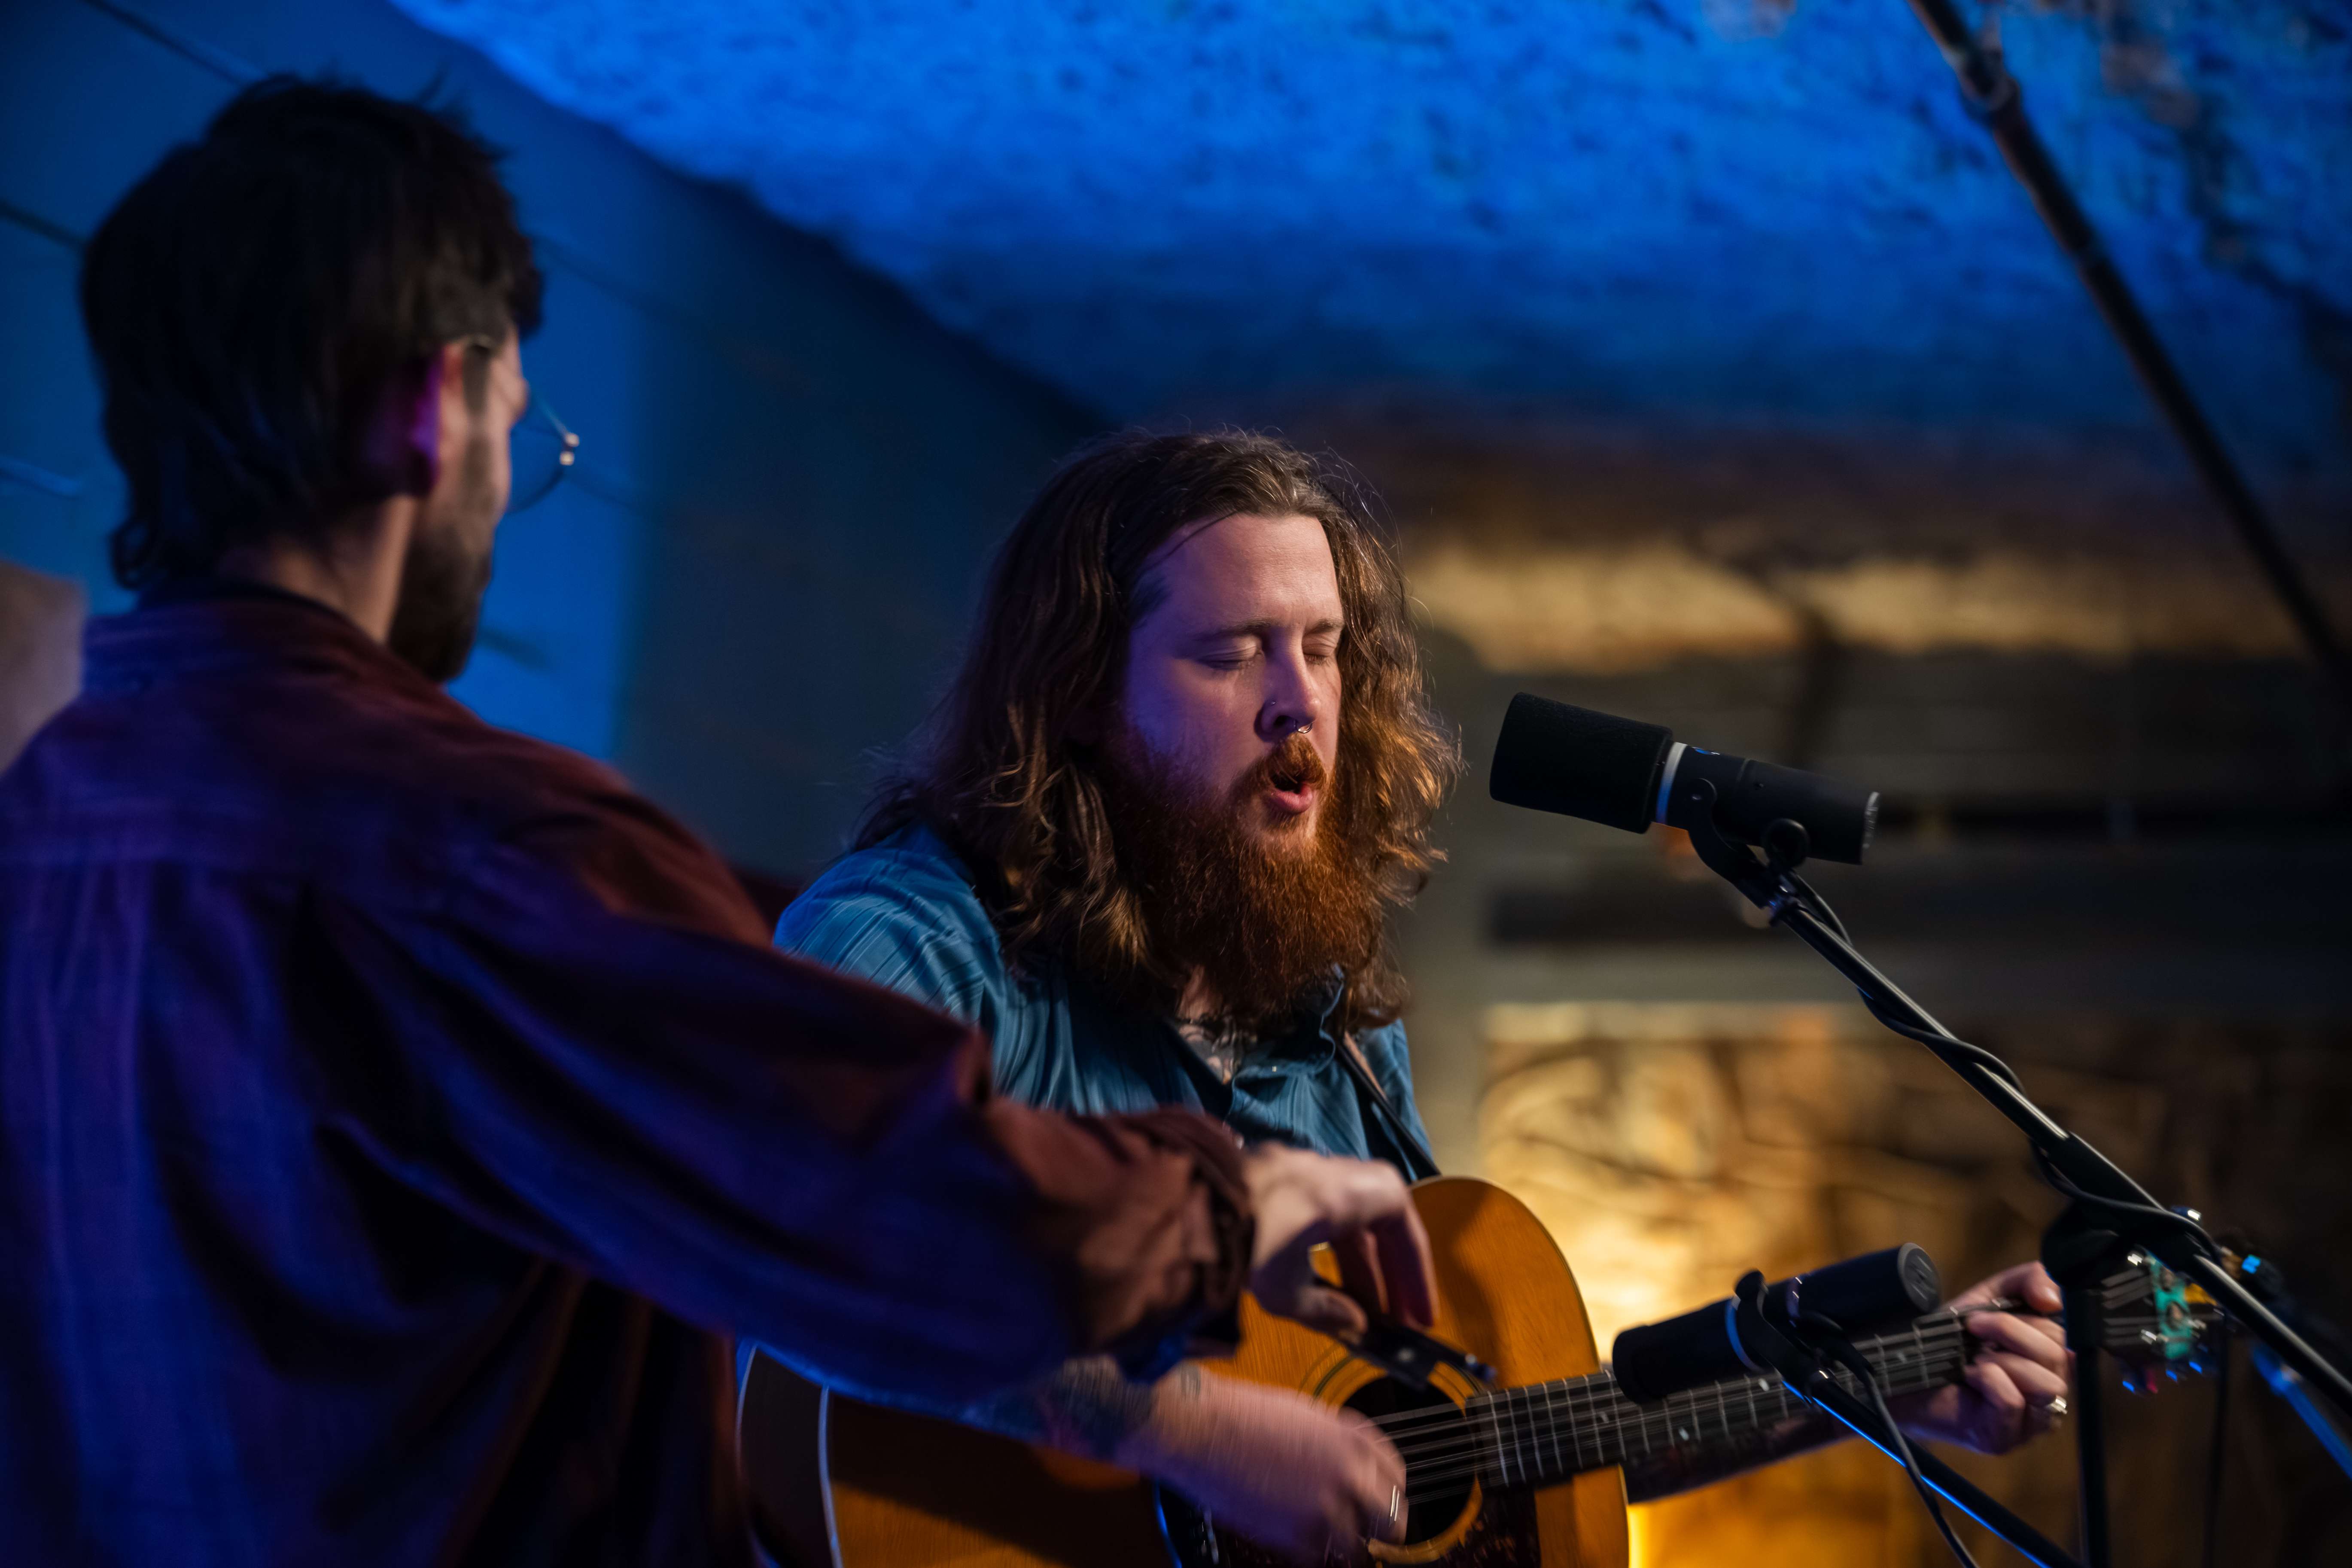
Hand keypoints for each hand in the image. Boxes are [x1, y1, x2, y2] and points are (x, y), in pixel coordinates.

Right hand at [1120, 1366, 1407, 1562]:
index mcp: (1352, 1441)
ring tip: (1329, 1538)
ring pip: (1356, 1548)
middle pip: (1391, 1520)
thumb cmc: (1245, 1414)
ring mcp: (1324, 1509)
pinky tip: (1296, 1536)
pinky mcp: (1295, 1536)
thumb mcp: (1308, 1413)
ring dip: (1346, 1545)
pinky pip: (1317, 1557)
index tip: (1384, 1499)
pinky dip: (1310, 1552)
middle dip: (1383, 1528)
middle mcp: (1347, 1476)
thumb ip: (1338, 1439)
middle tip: (1371, 1532)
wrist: (1204, 1430)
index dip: (1391, 1491)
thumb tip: (1352, 1463)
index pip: (1397, 1476)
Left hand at [1242, 1145, 1436, 1340]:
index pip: (1400, 1217)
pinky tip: (1320, 1286)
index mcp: (1342, 1191)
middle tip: (1395, 1316)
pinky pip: (1314, 1212)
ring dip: (1356, 1261)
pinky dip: (1325, 1247)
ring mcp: (1292, 1172)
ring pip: (1342, 1214)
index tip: (1418, 1310)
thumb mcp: (1287, 1292)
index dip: (1414, 1267)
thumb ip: (1326, 1312)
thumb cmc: (1242, 1247)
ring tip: (1361, 1312)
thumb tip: (1356, 1326)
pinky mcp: (1265, 1179)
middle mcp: (1323, 1172)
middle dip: (1387, 1268)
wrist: (1177, 1210)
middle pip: (1375, 1215)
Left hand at [1889, 1261, 2072, 1453]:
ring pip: (2047, 1384)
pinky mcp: (2004, 1438)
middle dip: (2010, 1333)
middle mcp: (2049, 1394)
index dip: (2027, 1319)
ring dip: (2002, 1360)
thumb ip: (2025, 1281)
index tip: (1984, 1316)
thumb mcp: (1987, 1298)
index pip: (2065, 1336)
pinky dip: (1988, 1380)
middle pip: (2059, 1356)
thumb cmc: (1948, 1340)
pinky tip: (1969, 1378)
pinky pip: (2013, 1402)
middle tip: (1974, 1330)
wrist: (1901, 1371)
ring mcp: (2030, 1422)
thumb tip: (2054, 1298)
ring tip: (1974, 1359)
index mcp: (2049, 1362)